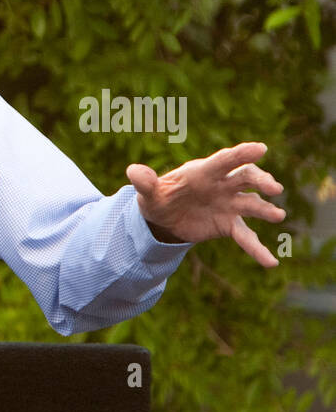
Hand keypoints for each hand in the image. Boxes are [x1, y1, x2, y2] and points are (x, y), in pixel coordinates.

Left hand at [126, 142, 285, 266]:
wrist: (164, 218)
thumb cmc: (159, 197)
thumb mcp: (149, 193)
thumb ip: (144, 183)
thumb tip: (133, 171)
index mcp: (203, 172)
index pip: (225, 160)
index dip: (241, 154)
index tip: (261, 149)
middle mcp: (222, 185)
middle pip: (246, 178)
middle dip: (261, 181)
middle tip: (273, 188)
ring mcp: (228, 205)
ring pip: (251, 205)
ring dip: (265, 210)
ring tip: (278, 216)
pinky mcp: (229, 225)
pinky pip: (245, 237)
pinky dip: (257, 249)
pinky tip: (271, 262)